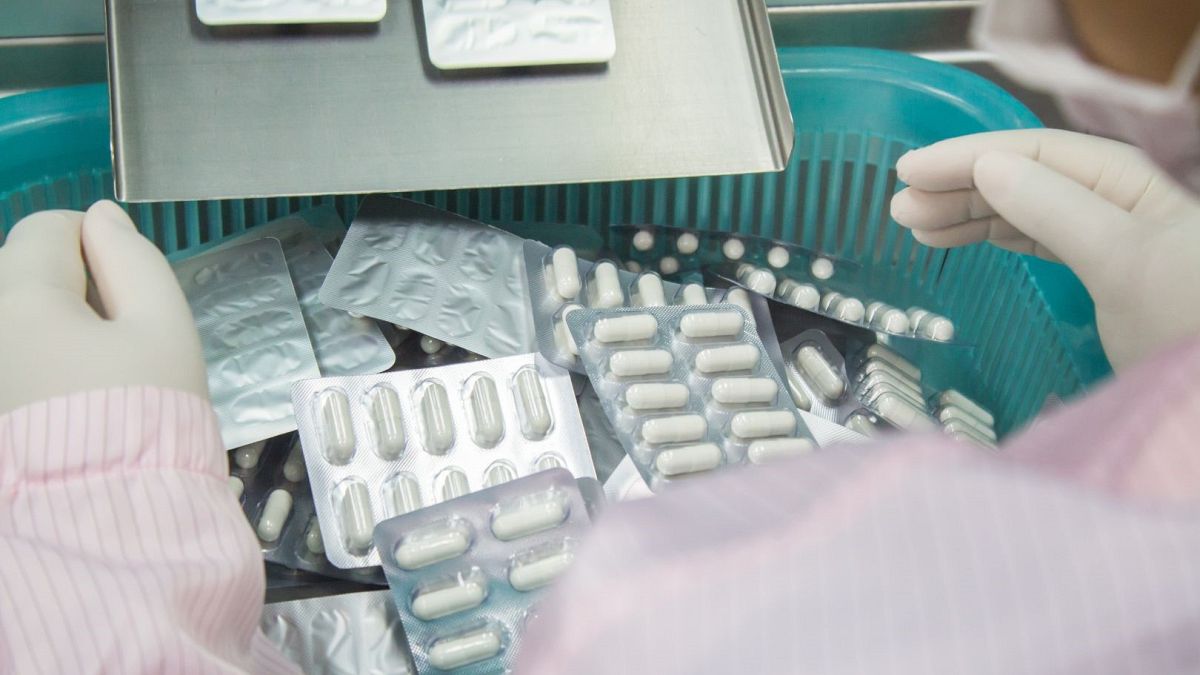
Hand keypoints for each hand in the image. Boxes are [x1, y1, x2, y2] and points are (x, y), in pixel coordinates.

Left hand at [0, 201, 207, 414]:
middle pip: (21, 270)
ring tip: (90, 374)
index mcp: (23, 295)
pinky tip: (65, 399)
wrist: (110, 515)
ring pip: (15, 319)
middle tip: (118, 339)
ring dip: (48, 327)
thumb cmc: (147, 413)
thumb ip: (135, 261)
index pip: (49, 228)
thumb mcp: (164, 328)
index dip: (99, 245)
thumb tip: (103, 218)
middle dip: (67, 286)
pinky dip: (35, 362)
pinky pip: (14, 356)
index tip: (133, 290)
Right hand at [890, 128, 1199, 370]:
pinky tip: (965, 239)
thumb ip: (1056, 210)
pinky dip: (993, 236)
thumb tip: (988, 167)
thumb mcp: (1123, 261)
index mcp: (1122, 183)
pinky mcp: (1103, 273)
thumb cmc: (1188, 322)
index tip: (906, 172)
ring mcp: (1108, 237)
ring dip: (967, 213)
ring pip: (1024, 208)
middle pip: (1023, 177)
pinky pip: (1036, 238)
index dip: (966, 157)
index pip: (1032, 153)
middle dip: (958, 187)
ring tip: (916, 227)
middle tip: (899, 209)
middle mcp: (1113, 201)